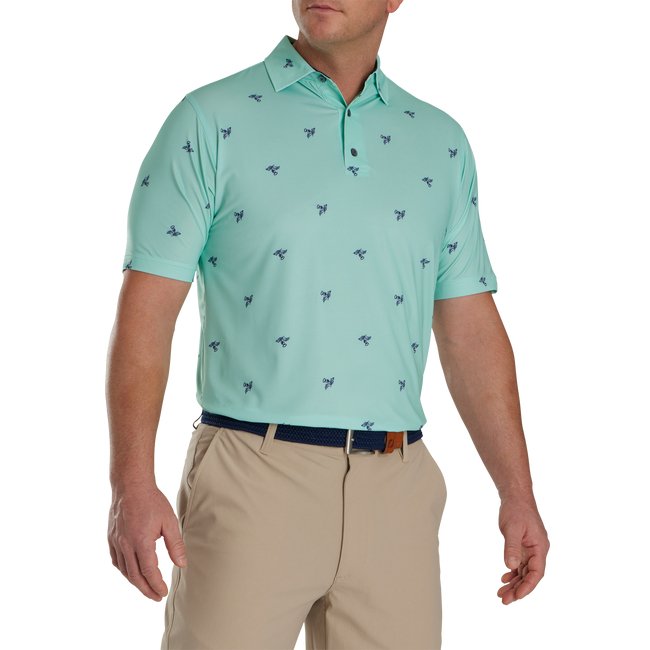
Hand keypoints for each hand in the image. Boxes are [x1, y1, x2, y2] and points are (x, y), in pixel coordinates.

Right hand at [107, 483, 186, 600]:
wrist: (131, 485)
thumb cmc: (152, 501)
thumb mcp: (169, 521)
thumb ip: (175, 545)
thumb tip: (181, 564)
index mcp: (141, 541)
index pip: (148, 571)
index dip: (156, 585)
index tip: (163, 593)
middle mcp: (125, 544)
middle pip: (134, 576)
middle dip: (146, 589)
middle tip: (156, 597)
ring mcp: (116, 541)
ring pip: (124, 570)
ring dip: (135, 582)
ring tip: (146, 587)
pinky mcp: (111, 537)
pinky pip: (116, 561)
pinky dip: (124, 571)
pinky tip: (131, 573)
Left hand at [497, 494, 548, 603]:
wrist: (516, 496)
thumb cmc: (516, 510)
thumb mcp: (512, 528)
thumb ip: (512, 547)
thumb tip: (511, 566)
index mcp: (540, 547)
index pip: (536, 573)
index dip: (527, 586)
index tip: (516, 597)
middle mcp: (538, 550)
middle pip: (530, 575)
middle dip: (518, 589)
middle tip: (504, 600)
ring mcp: (531, 549)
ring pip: (524, 571)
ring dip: (514, 583)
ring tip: (501, 594)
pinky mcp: (524, 546)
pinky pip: (520, 564)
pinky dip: (513, 573)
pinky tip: (504, 579)